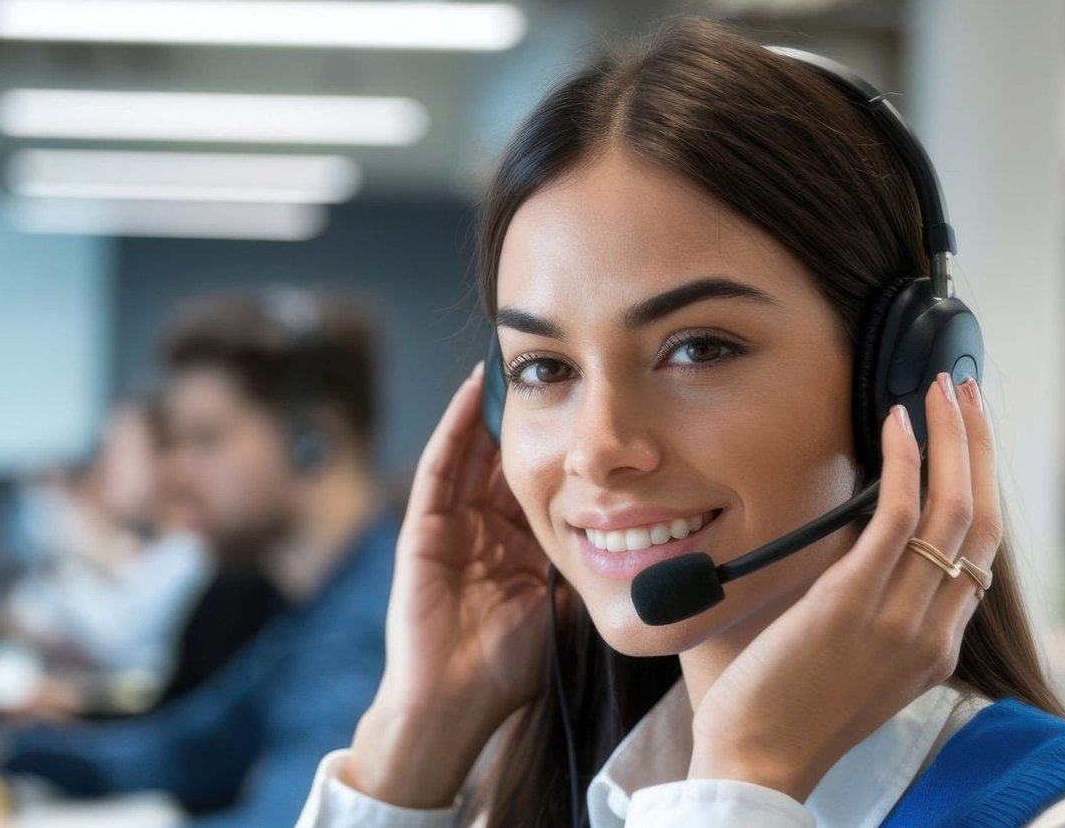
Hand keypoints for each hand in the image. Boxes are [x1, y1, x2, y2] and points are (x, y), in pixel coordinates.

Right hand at [345, 364, 550, 806]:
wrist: (454, 706)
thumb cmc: (506, 670)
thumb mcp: (562, 610)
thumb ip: (587, 573)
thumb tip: (642, 546)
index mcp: (515, 548)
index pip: (540, 482)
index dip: (560, 444)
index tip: (586, 403)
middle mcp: (481, 530)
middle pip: (504, 456)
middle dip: (525, 412)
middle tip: (551, 362)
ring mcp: (449, 527)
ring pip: (471, 451)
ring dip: (489, 406)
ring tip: (510, 359)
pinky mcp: (421, 529)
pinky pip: (440, 468)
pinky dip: (455, 428)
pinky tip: (472, 393)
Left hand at [689, 374, 999, 800]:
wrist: (756, 762)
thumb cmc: (779, 710)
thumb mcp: (844, 657)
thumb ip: (859, 602)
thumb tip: (839, 538)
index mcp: (934, 646)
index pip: (979, 553)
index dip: (981, 485)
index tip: (969, 438)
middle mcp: (933, 630)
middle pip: (983, 519)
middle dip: (981, 447)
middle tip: (967, 394)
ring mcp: (900, 617)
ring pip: (953, 508)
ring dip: (953, 438)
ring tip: (942, 389)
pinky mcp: (853, 603)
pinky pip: (897, 517)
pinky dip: (904, 463)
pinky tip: (898, 424)